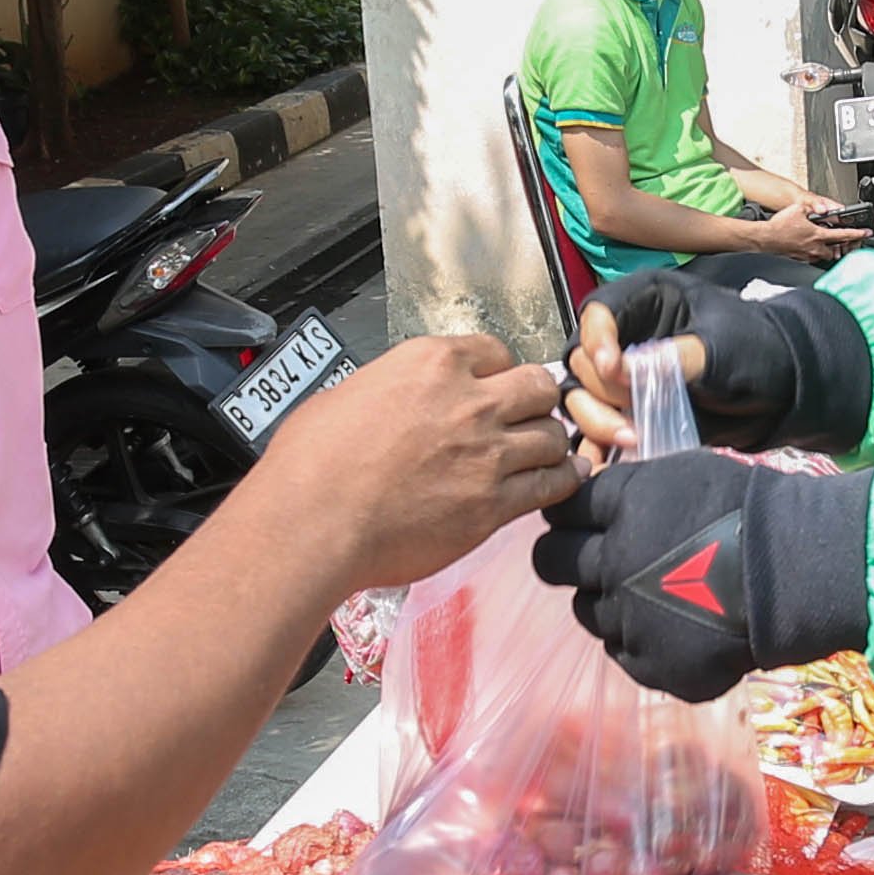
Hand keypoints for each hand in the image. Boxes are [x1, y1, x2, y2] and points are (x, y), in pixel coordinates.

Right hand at [249, 331, 573, 587]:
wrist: (312, 523)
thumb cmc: (311, 465)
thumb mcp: (346, 395)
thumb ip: (389, 388)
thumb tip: (394, 400)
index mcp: (430, 363)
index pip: (496, 351)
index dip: (498, 373)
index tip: (494, 389)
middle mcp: (468, 402)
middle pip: (538, 387)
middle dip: (534, 403)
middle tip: (524, 421)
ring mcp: (486, 454)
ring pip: (552, 436)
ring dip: (547, 446)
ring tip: (540, 457)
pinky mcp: (493, 504)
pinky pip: (552, 485)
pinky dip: (561, 483)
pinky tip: (561, 483)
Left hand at [528, 453, 873, 702]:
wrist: (800, 573)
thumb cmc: (752, 511)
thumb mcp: (685, 476)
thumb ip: (632, 490)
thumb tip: (594, 498)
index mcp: (622, 506)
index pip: (562, 510)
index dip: (570, 516)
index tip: (582, 522)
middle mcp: (612, 561)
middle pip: (550, 561)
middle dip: (565, 557)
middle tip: (598, 561)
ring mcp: (628, 618)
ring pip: (587, 611)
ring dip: (610, 602)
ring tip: (657, 595)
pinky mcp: (650, 664)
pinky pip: (623, 652)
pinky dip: (644, 641)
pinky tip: (679, 626)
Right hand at [564, 276, 873, 456]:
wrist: (782, 391)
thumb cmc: (756, 351)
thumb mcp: (721, 350)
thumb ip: (672, 359)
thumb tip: (619, 373)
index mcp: (645, 300)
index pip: (599, 313)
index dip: (597, 341)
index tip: (612, 369)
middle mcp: (624, 334)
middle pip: (581, 360)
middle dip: (602, 390)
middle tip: (635, 412)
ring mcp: (622, 376)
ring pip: (580, 397)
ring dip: (597, 421)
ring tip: (633, 438)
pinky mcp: (627, 412)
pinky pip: (593, 429)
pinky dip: (596, 447)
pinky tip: (604, 465)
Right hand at [747, 198, 868, 260]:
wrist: (765, 239)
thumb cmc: (779, 226)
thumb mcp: (798, 209)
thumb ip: (812, 208)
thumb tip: (821, 207)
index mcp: (818, 235)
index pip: (844, 235)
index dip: (857, 234)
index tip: (866, 233)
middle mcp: (815, 247)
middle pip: (837, 250)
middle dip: (843, 246)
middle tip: (847, 240)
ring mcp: (807, 255)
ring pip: (825, 255)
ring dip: (830, 250)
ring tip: (829, 243)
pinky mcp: (800, 258)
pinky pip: (813, 257)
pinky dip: (817, 252)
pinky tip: (812, 246)